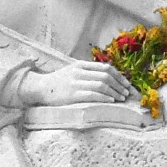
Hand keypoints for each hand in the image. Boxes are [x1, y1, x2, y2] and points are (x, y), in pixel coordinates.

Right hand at [19, 61, 133, 105]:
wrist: (39, 88)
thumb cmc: (58, 82)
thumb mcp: (72, 72)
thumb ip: (87, 73)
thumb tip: (108, 78)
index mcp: (81, 65)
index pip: (106, 68)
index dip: (119, 76)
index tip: (127, 85)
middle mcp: (80, 72)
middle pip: (106, 76)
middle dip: (119, 85)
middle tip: (126, 94)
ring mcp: (76, 83)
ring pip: (102, 85)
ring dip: (114, 92)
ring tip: (121, 98)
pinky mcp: (72, 94)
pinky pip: (93, 94)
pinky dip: (104, 97)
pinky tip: (111, 101)